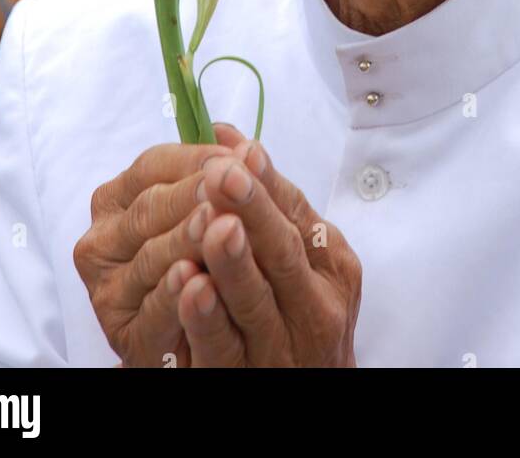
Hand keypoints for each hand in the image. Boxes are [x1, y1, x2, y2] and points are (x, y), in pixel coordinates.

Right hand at [73, 123, 243, 367]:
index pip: (154, 165)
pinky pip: (154, 312)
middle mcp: (103, 240)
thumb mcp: (210, 209)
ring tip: (220, 226)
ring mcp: (109, 290)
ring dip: (187, 241)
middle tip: (230, 184)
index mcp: (117, 198)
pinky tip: (200, 282)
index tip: (236, 157)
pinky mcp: (126, 336)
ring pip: (153, 258)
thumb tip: (246, 145)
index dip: (196, 158)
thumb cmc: (202, 257)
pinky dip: (177, 296)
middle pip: (150, 208)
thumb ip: (222, 175)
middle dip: (193, 196)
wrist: (197, 333)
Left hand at [172, 142, 361, 367]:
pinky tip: (188, 289)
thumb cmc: (300, 313)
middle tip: (223, 174)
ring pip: (254, 305)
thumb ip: (272, 199)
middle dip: (252, 212)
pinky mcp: (242, 381)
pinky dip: (206, 320)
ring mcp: (279, 350)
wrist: (308, 384)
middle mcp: (313, 310)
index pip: (297, 218)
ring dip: (232, 264)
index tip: (240, 153)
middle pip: (282, 256)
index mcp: (331, 270)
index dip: (267, 184)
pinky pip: (223, 352)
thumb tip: (228, 135)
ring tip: (210, 225)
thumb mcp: (305, 256)